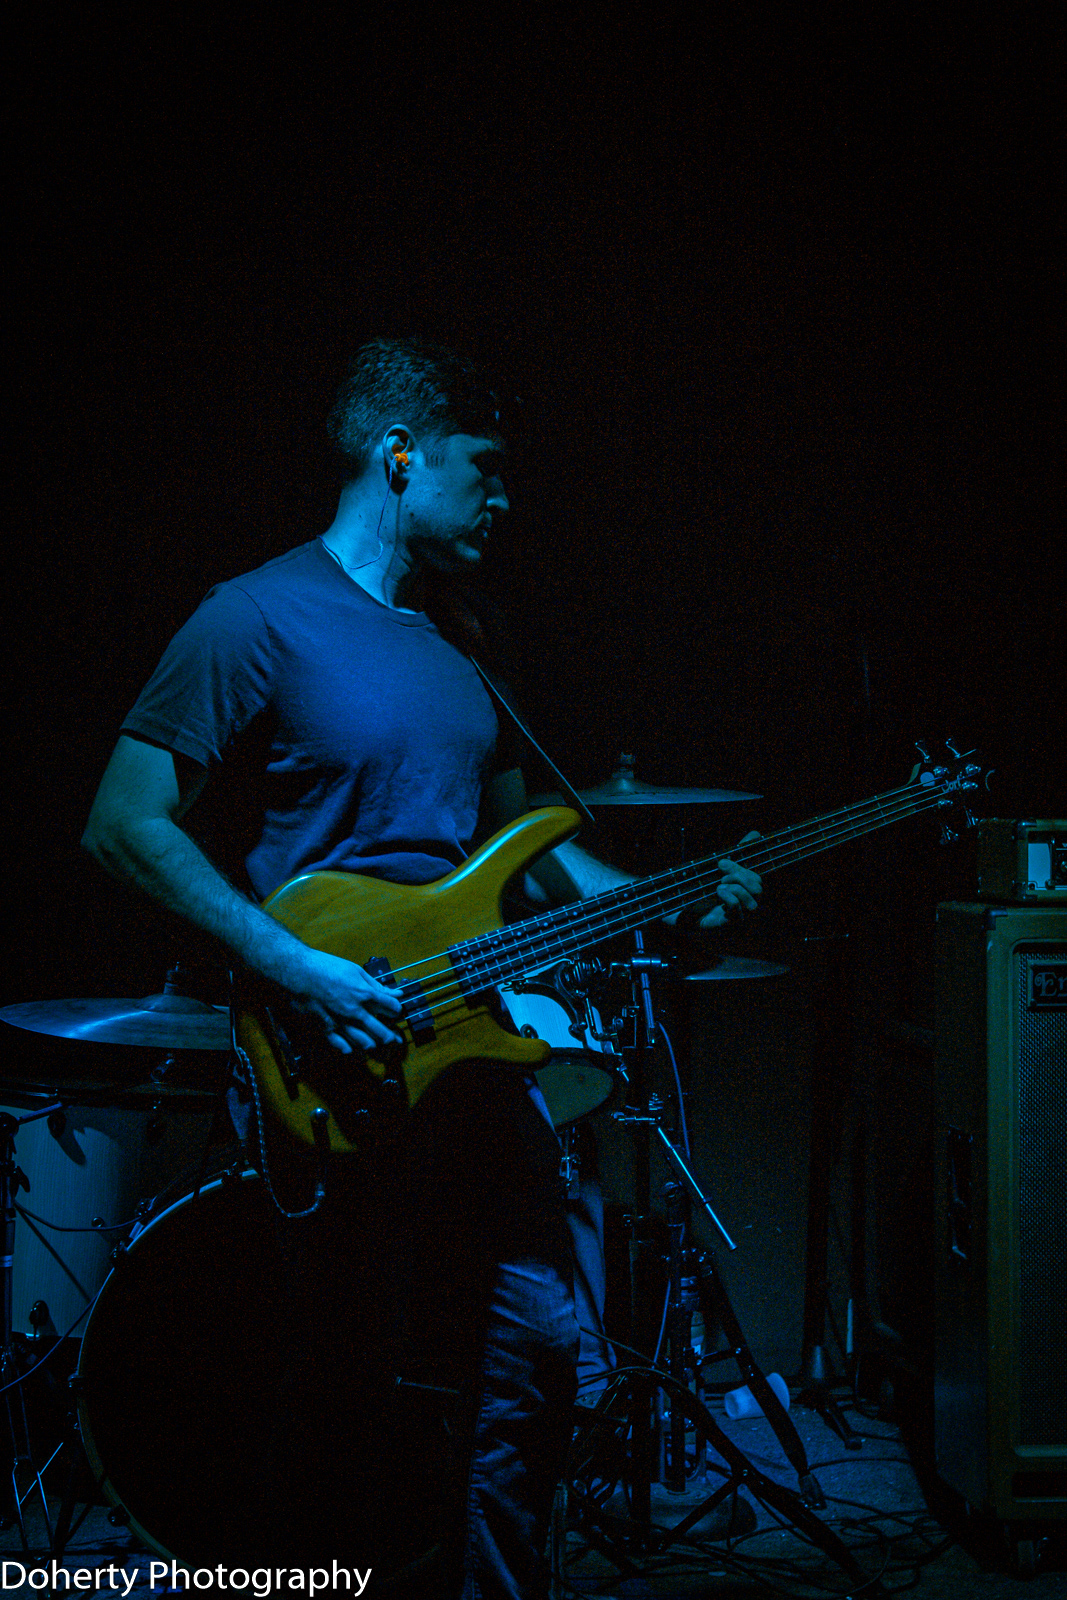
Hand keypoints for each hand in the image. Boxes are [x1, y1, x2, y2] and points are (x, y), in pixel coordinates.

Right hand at [286, 946, 404, 1054]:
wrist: (297, 971)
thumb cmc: (325, 966)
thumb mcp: (354, 970)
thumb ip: (375, 984)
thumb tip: (395, 991)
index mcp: (364, 993)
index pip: (389, 1007)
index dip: (395, 1010)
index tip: (395, 1011)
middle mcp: (355, 1010)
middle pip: (379, 1029)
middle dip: (389, 1035)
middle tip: (393, 1039)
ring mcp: (340, 1021)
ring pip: (361, 1040)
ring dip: (371, 1044)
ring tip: (376, 1046)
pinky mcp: (324, 1027)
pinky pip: (338, 1042)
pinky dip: (347, 1047)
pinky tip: (351, 1050)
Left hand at [700, 832, 762, 929]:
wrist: (682, 913)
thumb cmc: (702, 893)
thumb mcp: (717, 872)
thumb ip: (736, 855)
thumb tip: (756, 833)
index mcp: (744, 891)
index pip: (756, 878)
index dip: (742, 868)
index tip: (720, 864)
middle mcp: (746, 904)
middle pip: (758, 886)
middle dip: (739, 875)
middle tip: (720, 875)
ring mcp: (741, 916)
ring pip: (753, 899)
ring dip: (735, 886)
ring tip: (719, 887)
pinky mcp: (731, 924)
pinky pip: (738, 908)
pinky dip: (729, 897)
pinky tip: (718, 895)